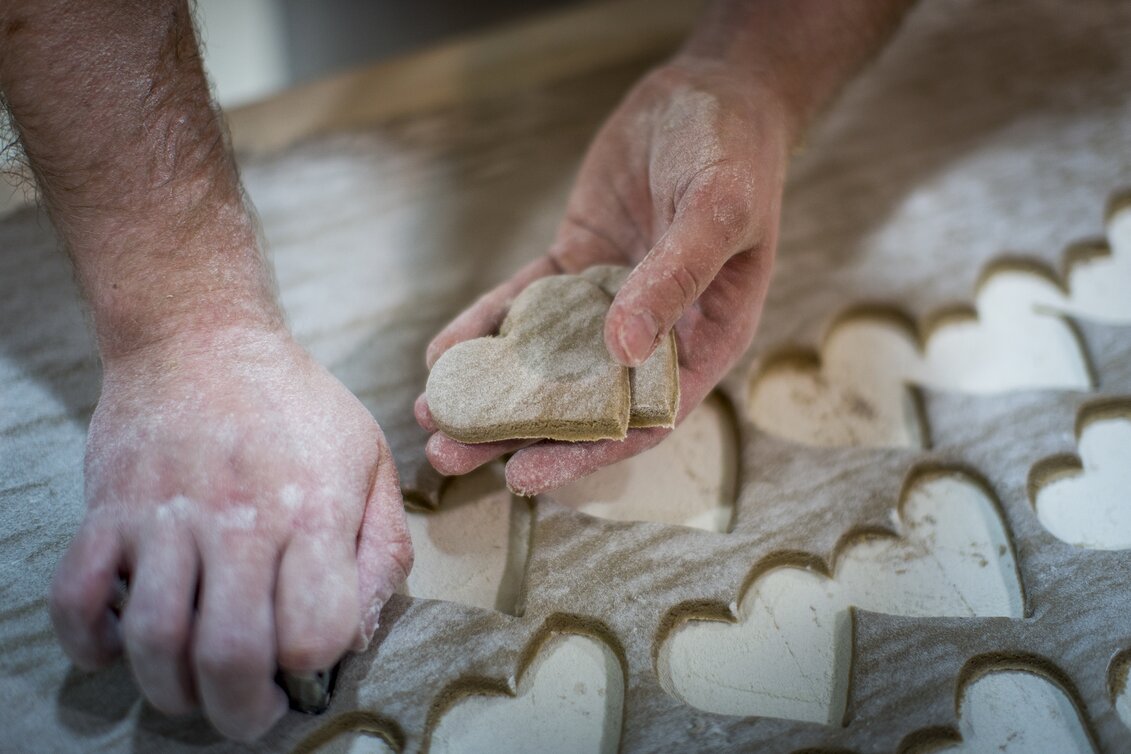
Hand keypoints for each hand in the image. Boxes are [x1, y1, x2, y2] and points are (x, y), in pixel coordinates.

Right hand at [49, 326, 411, 739]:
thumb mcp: (370, 458)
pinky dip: (88, 641)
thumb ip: (383, 545)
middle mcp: (240, 520)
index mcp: (314, 511)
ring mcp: (166, 516)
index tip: (310, 665)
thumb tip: (359, 629)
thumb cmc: (297, 403)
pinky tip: (115, 649)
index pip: (313, 628)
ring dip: (169, 689)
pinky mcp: (109, 509)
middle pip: (230, 654)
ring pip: (153, 640)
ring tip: (190, 693)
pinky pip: (78, 595)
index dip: (315, 664)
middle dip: (241, 711)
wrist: (201, 334)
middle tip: (249, 717)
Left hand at [418, 57, 792, 493]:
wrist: (710, 93)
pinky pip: (523, 306)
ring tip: (430, 414)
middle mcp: (654, 333)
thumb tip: (624, 350)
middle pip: (578, 402)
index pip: (642, 418)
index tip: (522, 476)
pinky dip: (485, 328)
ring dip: (489, 390)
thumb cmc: (734, 154)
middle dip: (512, 433)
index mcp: (705, 340)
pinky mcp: (574, 266)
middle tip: (449, 454)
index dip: (583, 453)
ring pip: (542, 361)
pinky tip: (442, 352)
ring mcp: (608, 302)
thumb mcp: (716, 212)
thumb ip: (674, 279)